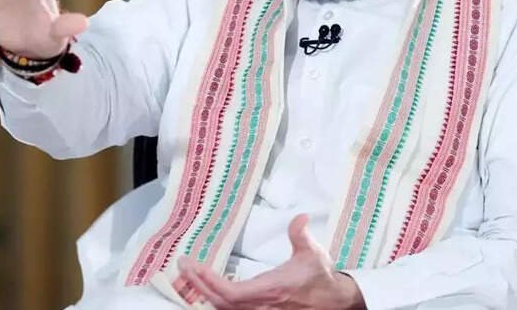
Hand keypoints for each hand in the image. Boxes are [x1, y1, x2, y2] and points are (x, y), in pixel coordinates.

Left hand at [175, 214, 365, 308]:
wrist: (334, 301)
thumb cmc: (319, 276)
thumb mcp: (313, 252)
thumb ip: (301, 234)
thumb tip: (300, 216)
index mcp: (271, 290)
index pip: (232, 294)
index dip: (210, 283)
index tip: (195, 266)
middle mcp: (262, 306)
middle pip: (220, 303)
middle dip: (198, 285)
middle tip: (182, 266)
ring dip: (203, 293)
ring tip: (189, 275)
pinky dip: (215, 301)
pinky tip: (205, 289)